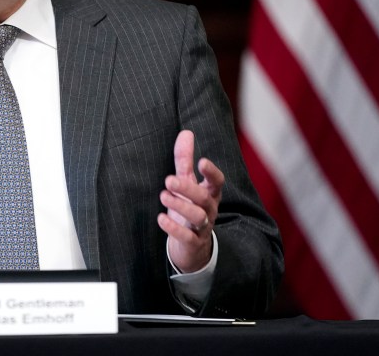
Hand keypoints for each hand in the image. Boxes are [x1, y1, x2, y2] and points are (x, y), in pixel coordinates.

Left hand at [157, 130, 223, 272]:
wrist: (192, 246)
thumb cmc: (189, 206)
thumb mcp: (187, 182)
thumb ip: (185, 160)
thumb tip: (186, 132)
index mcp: (210, 193)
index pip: (217, 182)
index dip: (212, 173)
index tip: (202, 162)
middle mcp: (209, 209)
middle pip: (204, 198)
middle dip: (188, 189)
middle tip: (168, 180)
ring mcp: (203, 227)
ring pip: (198, 217)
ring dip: (180, 206)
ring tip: (163, 196)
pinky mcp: (193, 242)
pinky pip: (187, 237)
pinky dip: (174, 228)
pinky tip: (161, 218)